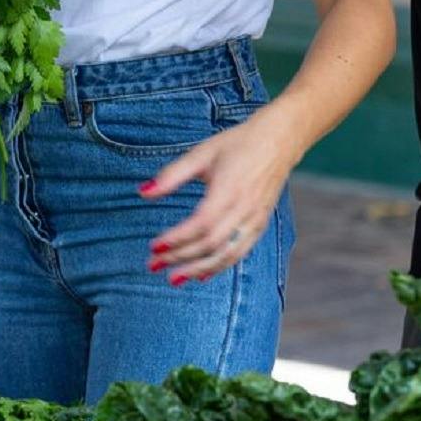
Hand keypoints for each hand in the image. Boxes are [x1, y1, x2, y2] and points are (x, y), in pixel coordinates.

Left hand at [140, 107, 298, 283]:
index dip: (176, 239)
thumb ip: (172, 175)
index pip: (199, 225)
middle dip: (180, 258)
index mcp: (228, 191)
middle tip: (154, 264)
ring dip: (198, 269)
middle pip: (210, 244)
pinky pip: (239, 253)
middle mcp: (243, 210)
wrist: (277, 142)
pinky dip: (219, 266)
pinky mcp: (260, 225)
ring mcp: (255, 220)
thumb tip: (143, 192)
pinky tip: (201, 274)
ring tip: (174, 278)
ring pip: (226, 255)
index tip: (154, 246)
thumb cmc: (236, 145)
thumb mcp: (201, 154)